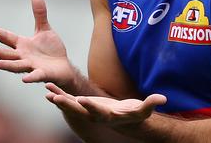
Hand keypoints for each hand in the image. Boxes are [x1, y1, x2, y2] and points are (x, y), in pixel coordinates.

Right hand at [0, 0, 74, 85]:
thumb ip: (39, 14)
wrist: (64, 67)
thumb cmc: (51, 50)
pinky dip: (31, 77)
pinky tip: (25, 79)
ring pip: (17, 67)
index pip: (6, 38)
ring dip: (6, 66)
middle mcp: (24, 57)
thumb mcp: (44, 29)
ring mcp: (32, 66)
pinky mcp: (44, 74)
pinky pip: (36, 76)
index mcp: (22, 45)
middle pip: (7, 54)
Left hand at [45, 83, 166, 125]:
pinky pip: (68, 101)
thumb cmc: (135, 114)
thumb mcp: (144, 110)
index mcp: (107, 115)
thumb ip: (151, 103)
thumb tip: (163, 98)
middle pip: (78, 110)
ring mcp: (88, 111)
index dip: (90, 106)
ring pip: (70, 106)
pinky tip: (48, 89)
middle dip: (66, 104)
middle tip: (54, 98)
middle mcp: (94, 114)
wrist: (126, 121)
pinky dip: (59, 95)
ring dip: (58, 99)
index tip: (81, 100)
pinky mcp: (84, 105)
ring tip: (47, 92)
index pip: (97, 110)